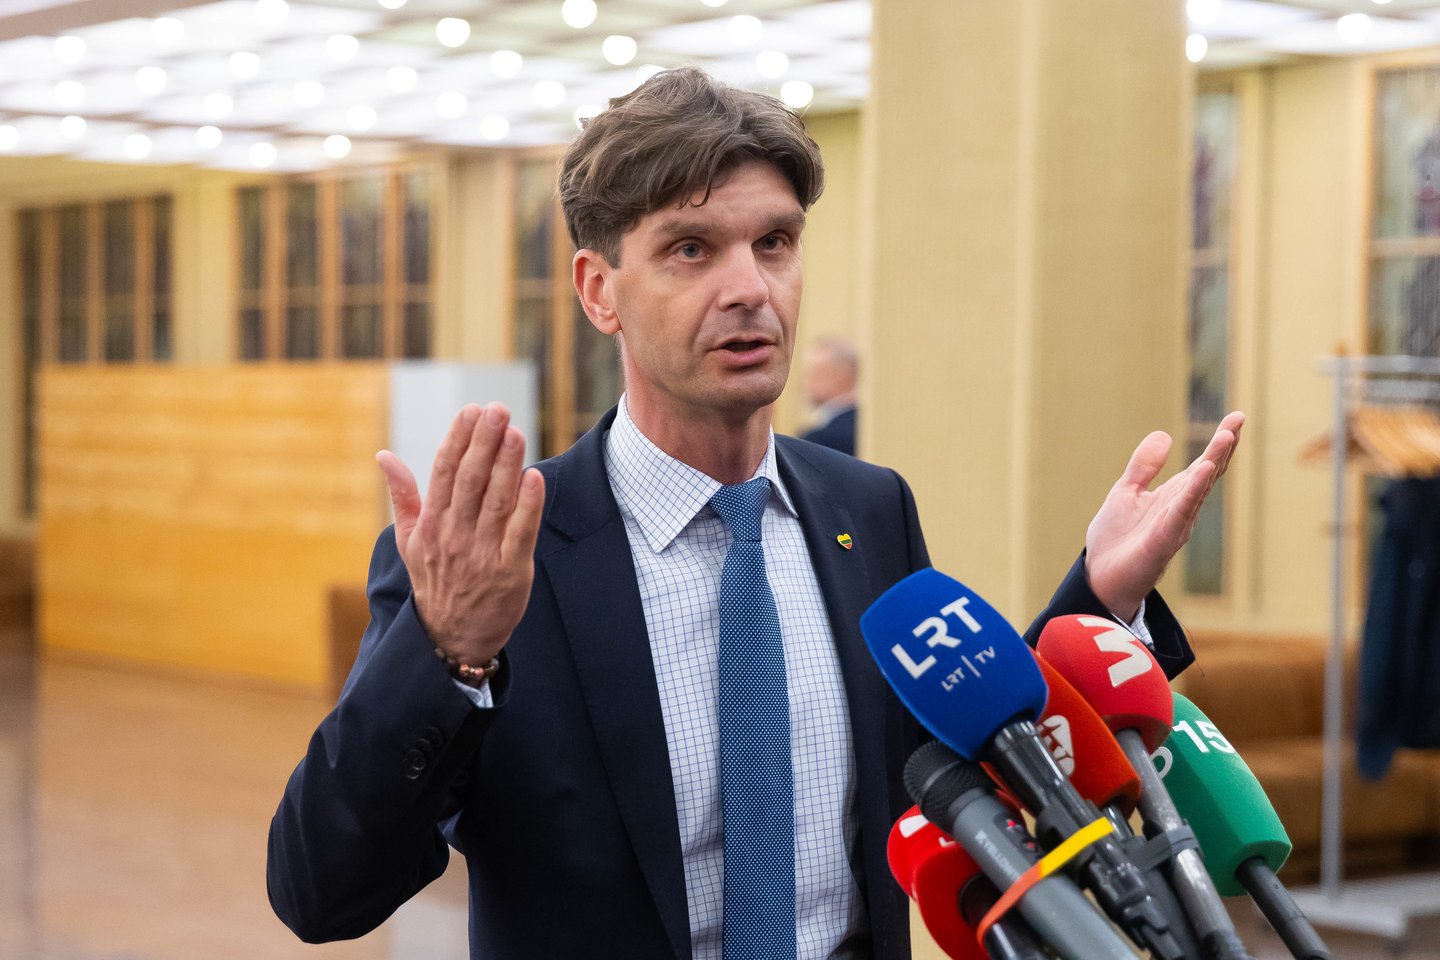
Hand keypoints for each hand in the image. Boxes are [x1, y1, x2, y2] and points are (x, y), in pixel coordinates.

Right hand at [376, 402, 545, 665]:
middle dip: (484, 442)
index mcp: (430, 525)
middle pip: (470, 481)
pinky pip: (519, 534)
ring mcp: (482, 554)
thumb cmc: (435, 580)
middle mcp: (453, 536)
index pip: (444, 473)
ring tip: (515, 432)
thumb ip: (403, 496)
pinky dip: (527, 506)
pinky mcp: (510, 572)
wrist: (451, 638)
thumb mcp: (410, 541)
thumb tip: (384, 456)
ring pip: (495, 501)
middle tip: (497, 409)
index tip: (471, 411)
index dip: (458, 440)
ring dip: (506, 465)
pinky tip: (535, 478)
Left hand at [1085, 411, 1244, 620]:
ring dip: (1213, 462)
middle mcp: (1181, 508)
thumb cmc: (1117, 539)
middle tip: (1239, 419)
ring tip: (1226, 436)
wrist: (1099, 577)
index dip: (1219, 442)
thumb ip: (1144, 466)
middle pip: (1208, 472)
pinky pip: (1181, 512)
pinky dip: (1193, 491)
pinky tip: (1203, 470)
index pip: (1202, 464)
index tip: (1237, 416)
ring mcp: (1175, 524)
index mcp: (1173, 496)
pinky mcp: (1163, 539)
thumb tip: (1165, 434)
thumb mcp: (1126, 492)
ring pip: (1199, 489)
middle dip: (1223, 447)